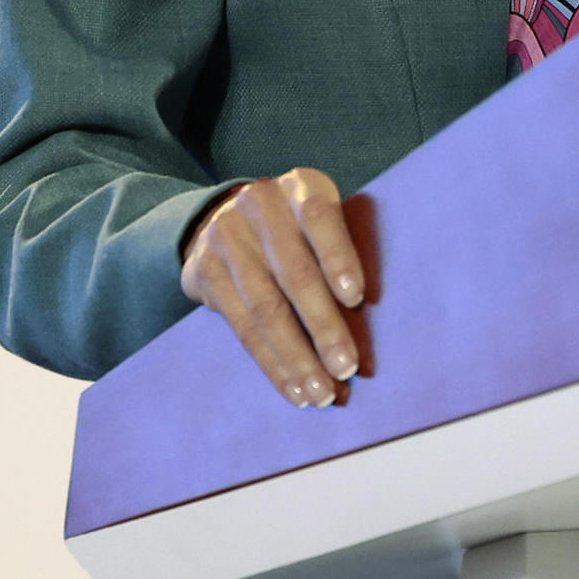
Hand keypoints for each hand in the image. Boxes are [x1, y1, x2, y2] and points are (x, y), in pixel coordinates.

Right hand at [180, 168, 365, 408]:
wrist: (223, 217)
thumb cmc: (298, 227)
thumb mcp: (319, 219)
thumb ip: (341, 249)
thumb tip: (374, 316)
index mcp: (299, 185)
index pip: (319, 216)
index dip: (338, 256)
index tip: (357, 298)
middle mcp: (259, 204)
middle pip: (294, 272)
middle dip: (322, 326)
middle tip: (346, 367)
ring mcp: (226, 237)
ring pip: (265, 307)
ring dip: (296, 357)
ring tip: (321, 393)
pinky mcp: (204, 271)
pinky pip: (241, 327)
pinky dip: (271, 363)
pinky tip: (294, 388)